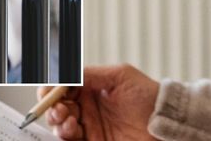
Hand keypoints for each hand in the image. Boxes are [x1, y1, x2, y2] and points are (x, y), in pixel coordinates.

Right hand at [41, 65, 159, 139]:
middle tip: (59, 109)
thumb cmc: (147, 95)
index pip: (62, 87)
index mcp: (90, 87)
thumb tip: (66, 74)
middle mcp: (87, 107)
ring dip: (58, 123)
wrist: (164, 121)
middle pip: (57, 107)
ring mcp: (89, 126)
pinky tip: (71, 131)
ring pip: (60, 125)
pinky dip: (65, 136)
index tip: (47, 92)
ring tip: (69, 122)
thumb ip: (91, 74)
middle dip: (52, 108)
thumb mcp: (119, 76)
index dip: (51, 89)